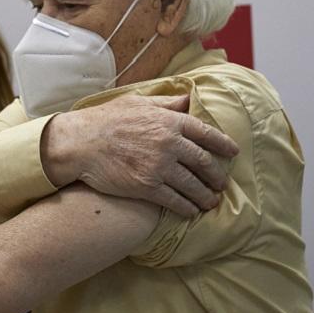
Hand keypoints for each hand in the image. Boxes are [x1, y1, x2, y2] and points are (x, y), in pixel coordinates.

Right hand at [41, 94, 238, 218]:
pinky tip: (191, 212)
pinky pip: (175, 201)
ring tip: (210, 202)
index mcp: (169, 121)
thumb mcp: (138, 102)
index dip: (223, 144)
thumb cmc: (106, 119)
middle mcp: (169, 143)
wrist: (80, 143)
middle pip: (204, 163)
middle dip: (216, 176)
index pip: (206, 133)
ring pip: (193, 185)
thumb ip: (166, 104)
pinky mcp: (147, 187)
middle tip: (221, 184)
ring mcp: (159, 166)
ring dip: (205, 196)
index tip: (233, 153)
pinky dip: (186, 208)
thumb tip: (189, 100)